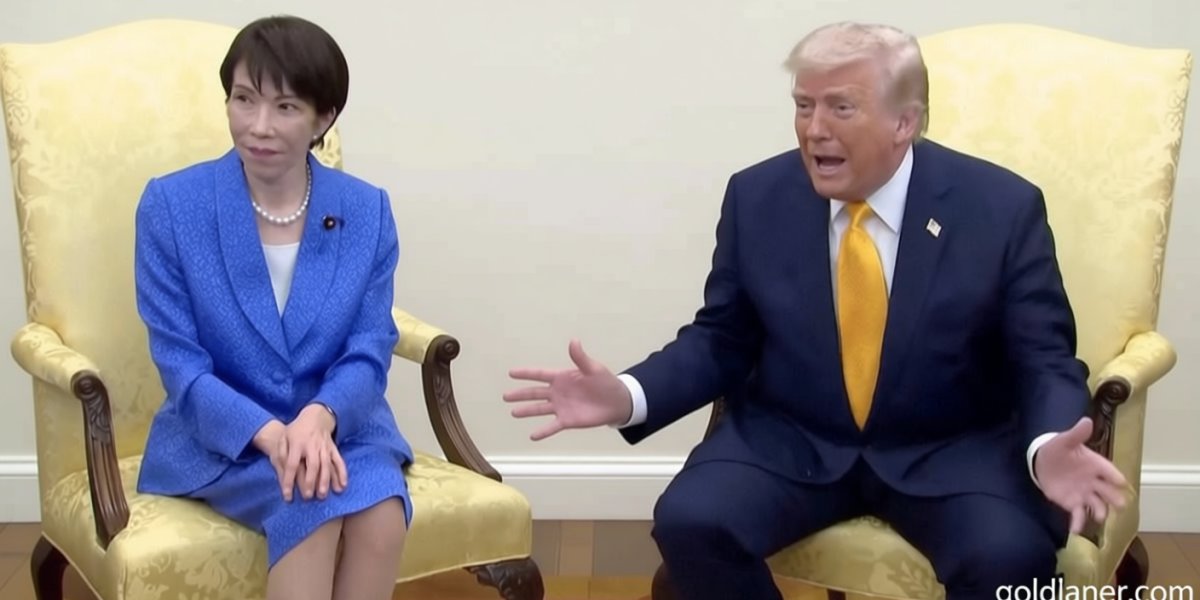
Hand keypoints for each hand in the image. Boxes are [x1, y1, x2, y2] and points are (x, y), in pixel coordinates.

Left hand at [278, 404, 347, 501]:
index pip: (292, 465)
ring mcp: (324, 447)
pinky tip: (342, 485)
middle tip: (308, 496)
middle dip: (310, 481)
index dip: (289, 481)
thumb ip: (282, 454)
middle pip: (312, 465)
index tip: (287, 496)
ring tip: (323, 494)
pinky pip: (339, 461)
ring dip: (325, 480)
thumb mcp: (284, 438)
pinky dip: (342, 473)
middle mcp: (312, 446)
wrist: (316, 416)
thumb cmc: (296, 430)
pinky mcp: (333, 449)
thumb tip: (283, 473)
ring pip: (326, 465)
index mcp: (297, 444)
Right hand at [504, 339, 633, 440]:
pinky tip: (532, 436)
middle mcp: (558, 392)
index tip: (511, 373)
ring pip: (539, 409)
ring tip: (513, 413)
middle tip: (505, 396)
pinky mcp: (567, 420)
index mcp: (562, 378)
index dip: (526, 374)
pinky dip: (543, 431)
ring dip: (526, 411)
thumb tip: (574, 341)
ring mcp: (561, 407)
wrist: (617, 402)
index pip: (540, 374)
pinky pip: (552, 426)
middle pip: (535, 393)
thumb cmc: (606, 382)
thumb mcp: (593, 368)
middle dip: (520, 395)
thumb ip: (581, 358)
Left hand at [1033, 416, 1129, 532]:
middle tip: (1120, 505)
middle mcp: (1094, 482)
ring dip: (1100, 512)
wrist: (1042, 460)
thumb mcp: (1064, 440)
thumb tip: (1086, 421)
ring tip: (1100, 518)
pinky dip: (1078, 523)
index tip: (1121, 482)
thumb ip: (1076, 434)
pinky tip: (1075, 530)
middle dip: (1115, 498)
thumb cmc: (1058, 449)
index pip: (1110, 472)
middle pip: (1109, 492)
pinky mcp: (1072, 503)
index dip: (1115, 477)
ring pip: (1097, 506)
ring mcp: (1084, 494)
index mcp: (1096, 465)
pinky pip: (1078, 515)